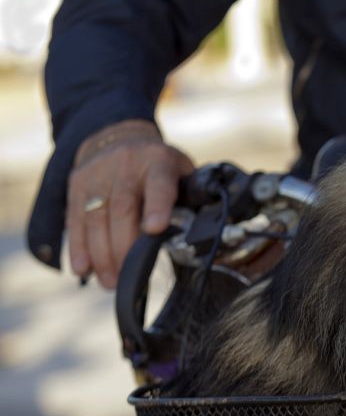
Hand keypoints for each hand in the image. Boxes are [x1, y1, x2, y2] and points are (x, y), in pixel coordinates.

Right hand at [67, 120, 193, 288]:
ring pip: (96, 218)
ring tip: (109, 281)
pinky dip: (78, 247)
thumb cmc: (158, 165)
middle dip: (123, 247)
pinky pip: (75, 220)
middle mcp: (126, 166)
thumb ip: (188, 197)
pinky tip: (83, 269)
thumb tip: (199, 233)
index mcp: (158, 162)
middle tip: (125, 277)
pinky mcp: (77, 185)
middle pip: (122, 209)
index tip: (155, 230)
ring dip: (101, 255)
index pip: (159, 184)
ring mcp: (98, 175)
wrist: (119, 135)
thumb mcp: (180, 170)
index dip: (157, 207)